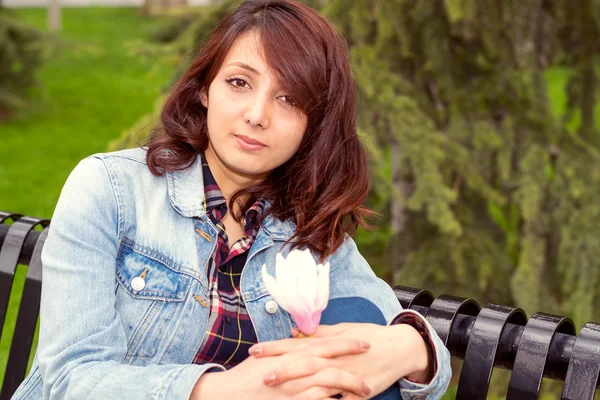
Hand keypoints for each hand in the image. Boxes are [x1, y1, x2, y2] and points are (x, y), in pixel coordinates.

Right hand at [191, 336, 372, 399]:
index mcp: (291, 354)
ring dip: (350, 386)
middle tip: (373, 362)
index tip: (365, 341)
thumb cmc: (246, 376)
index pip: (324, 344)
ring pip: (329, 385)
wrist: (226, 394)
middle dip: (354, 362)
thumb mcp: (268, 356)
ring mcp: (293, 389)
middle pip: (331, 362)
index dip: (347, 343)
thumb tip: (301, 340)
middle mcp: (294, 369)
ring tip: (365, 389)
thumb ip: (288, 349)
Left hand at [251, 323, 430, 398]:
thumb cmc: (370, 336)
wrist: (400, 348)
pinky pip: (337, 399)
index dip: (276, 347)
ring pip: (319, 384)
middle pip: (305, 364)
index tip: (255, 350)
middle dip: (283, 369)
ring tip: (279, 393)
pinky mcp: (357, 392)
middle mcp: (336, 358)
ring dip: (298, 388)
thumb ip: (318, 333)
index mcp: (330, 343)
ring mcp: (347, 376)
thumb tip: (294, 332)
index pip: (297, 344)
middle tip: (261, 375)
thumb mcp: (343, 330)